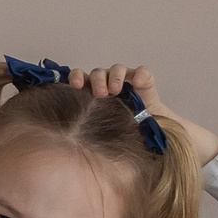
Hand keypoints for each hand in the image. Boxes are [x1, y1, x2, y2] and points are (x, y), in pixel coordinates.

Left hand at [70, 64, 217, 165]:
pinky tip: (138, 83)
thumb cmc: (122, 135)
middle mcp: (108, 84)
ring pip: (117, 69)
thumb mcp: (103, 133)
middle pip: (98, 73)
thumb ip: (88, 132)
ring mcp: (127, 81)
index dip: (76, 78)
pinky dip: (140, 75)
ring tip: (115, 90)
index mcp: (93, 93)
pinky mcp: (145, 82)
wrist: (151, 136)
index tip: (75, 87)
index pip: (80, 78)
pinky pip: (143, 72)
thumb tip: (67, 148)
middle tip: (100, 94)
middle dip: (97, 81)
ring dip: (114, 76)